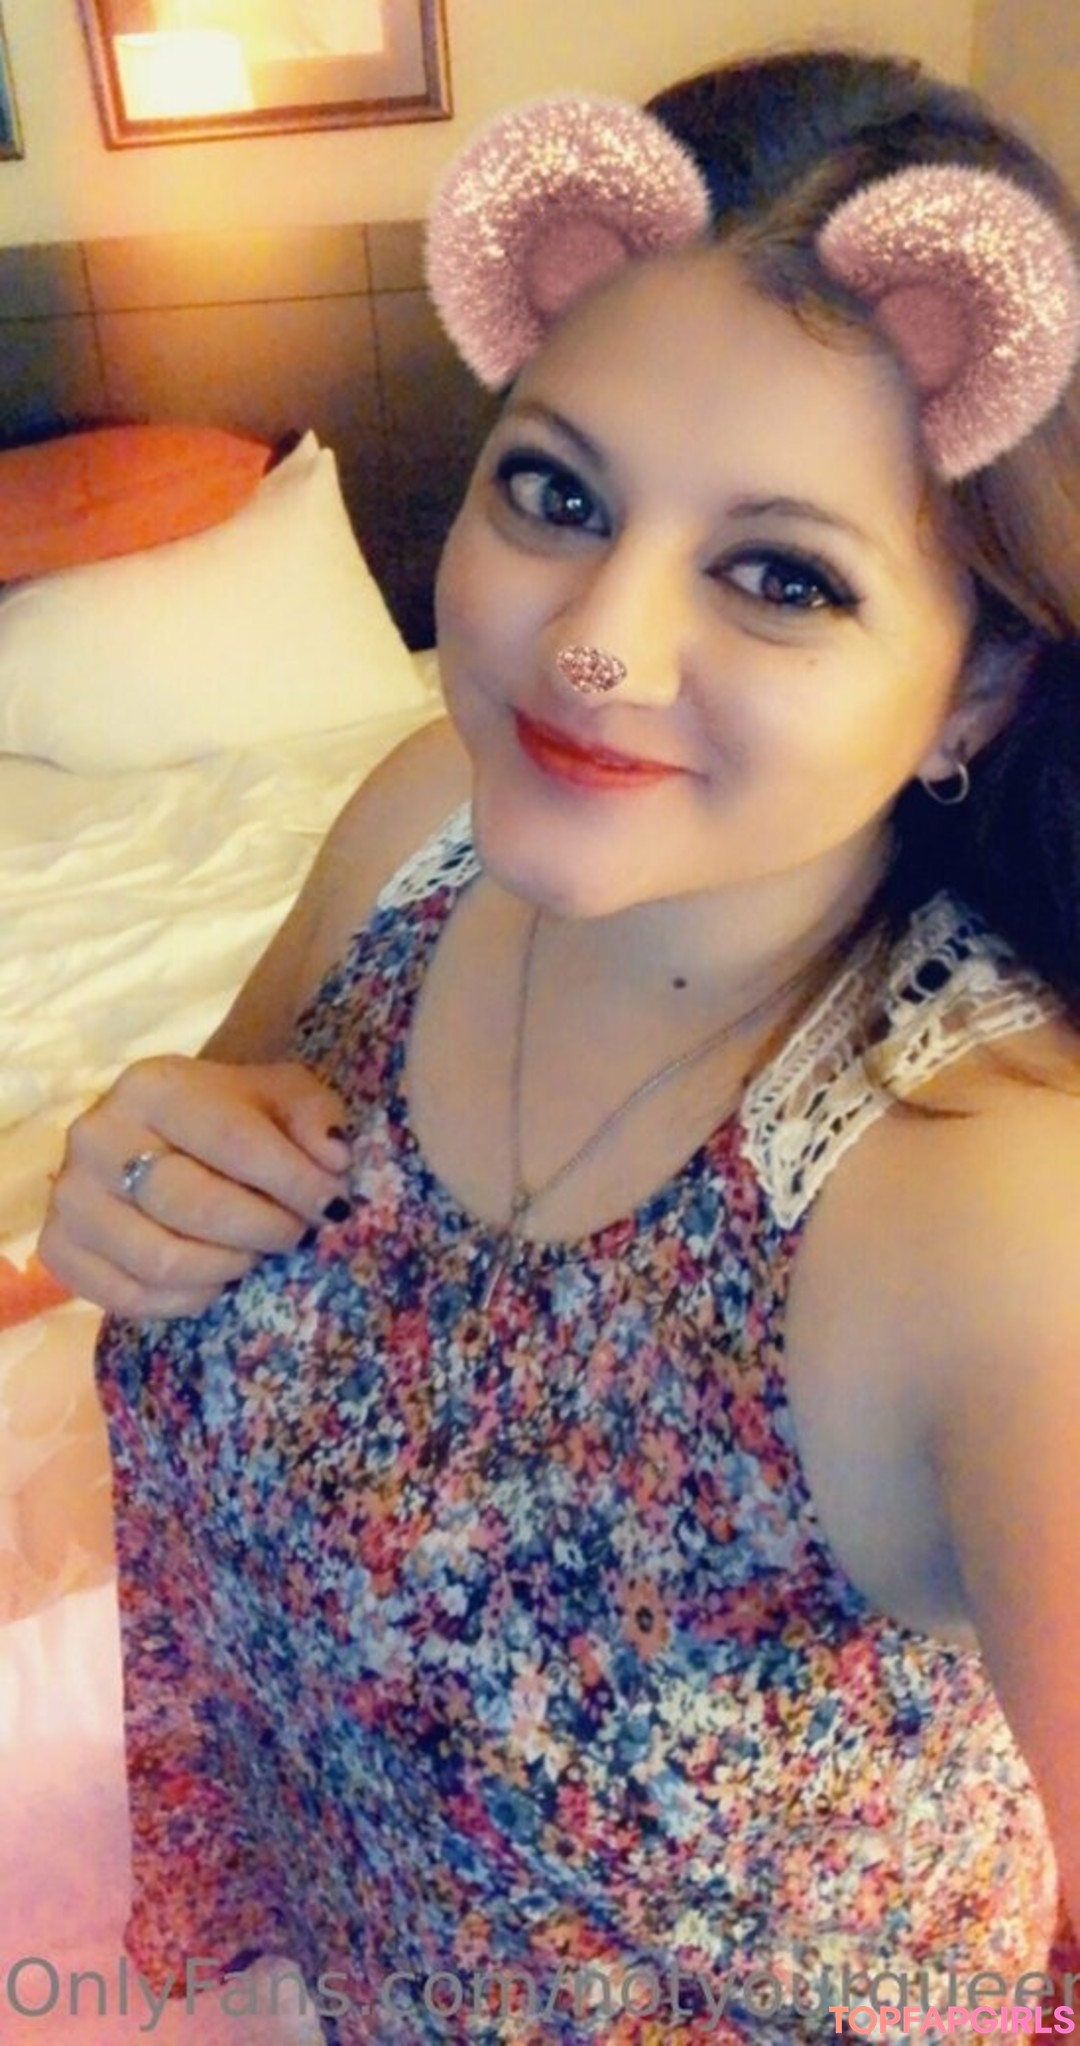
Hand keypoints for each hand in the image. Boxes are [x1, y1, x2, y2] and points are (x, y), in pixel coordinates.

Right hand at [38, 1055, 352, 1318]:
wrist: (163, 1135)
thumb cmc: (231, 1116)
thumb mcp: (282, 1096)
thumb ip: (315, 1117)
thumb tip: (332, 1158)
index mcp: (153, 1085)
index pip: (234, 1142)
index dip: (294, 1183)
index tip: (334, 1206)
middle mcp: (97, 1135)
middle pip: (194, 1206)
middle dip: (263, 1229)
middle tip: (296, 1234)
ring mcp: (70, 1196)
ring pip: (162, 1260)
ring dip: (228, 1267)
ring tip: (254, 1253)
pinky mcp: (58, 1248)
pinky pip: (130, 1299)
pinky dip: (187, 1301)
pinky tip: (215, 1280)